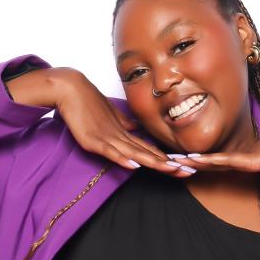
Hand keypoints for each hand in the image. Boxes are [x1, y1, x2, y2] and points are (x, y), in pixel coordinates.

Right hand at [52, 69, 184, 173]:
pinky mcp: (92, 140)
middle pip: (148, 153)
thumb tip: (135, 130)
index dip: (166, 159)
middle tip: (189, 171)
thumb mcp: (109, 116)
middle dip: (168, 164)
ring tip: (171, 170)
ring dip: (153, 162)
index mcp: (124, 133)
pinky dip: (122, 159)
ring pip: (134, 153)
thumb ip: (123, 125)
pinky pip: (109, 151)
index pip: (149, 149)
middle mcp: (120, 136)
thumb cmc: (88, 101)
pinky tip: (134, 166)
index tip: (184, 166)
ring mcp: (107, 137)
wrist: (70, 87)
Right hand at [178, 107, 259, 172]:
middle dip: (191, 163)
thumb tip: (253, 134)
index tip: (181, 155)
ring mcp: (248, 164)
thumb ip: (257, 139)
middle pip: (212, 165)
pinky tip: (198, 159)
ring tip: (178, 162)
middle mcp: (244, 163)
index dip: (199, 159)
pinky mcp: (253, 163)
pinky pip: (227, 161)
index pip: (217, 159)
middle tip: (171, 162)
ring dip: (196, 164)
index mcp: (245, 157)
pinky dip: (211, 160)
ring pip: (216, 165)